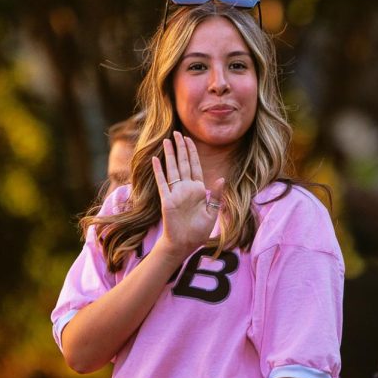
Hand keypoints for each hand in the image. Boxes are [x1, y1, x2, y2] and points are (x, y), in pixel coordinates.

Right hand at [151, 132, 225, 258]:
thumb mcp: (211, 212)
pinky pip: (162, 183)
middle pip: (183, 163)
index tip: (188, 139)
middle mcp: (186, 188)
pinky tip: (156, 159)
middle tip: (176, 133)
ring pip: (172, 169)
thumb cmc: (198, 231)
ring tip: (166, 141)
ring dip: (170, 155)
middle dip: (180, 148)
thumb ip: (216, 196)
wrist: (185, 244)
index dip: (192, 152)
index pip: (194, 166)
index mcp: (197, 190)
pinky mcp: (167, 200)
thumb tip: (221, 179)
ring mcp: (175, 193)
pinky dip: (159, 171)